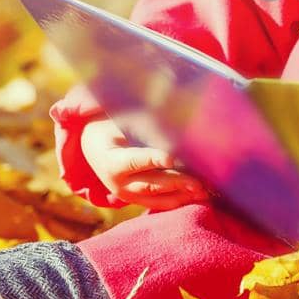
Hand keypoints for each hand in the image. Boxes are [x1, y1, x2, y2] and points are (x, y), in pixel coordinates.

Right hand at [79, 118, 210, 210]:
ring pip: (157, 197)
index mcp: (110, 159)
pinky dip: (179, 200)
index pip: (133, 161)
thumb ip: (143, 114)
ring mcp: (127, 194)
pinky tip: (198, 196)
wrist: (94, 147)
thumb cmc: (112, 126)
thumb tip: (168, 94)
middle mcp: (116, 182)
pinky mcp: (138, 199)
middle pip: (149, 182)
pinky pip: (159, 203)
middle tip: (198, 181)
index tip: (171, 158)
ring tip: (203, 191)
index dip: (151, 159)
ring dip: (181, 194)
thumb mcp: (120, 117)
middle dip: (176, 181)